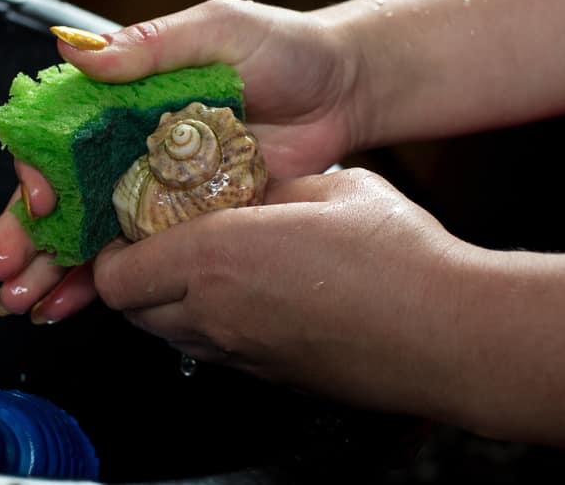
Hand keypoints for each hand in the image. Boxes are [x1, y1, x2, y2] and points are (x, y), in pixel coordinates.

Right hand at [0, 0, 364, 321]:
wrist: (345, 90)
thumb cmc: (283, 48)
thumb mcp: (215, 29)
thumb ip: (149, 44)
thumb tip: (76, 51)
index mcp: (122, 99)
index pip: (59, 138)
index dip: (36, 172)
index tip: (36, 203)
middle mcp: (129, 145)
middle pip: (64, 194)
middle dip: (27, 236)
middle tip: (4, 274)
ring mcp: (157, 187)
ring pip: (92, 233)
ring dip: (55, 269)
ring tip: (27, 303)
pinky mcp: (189, 220)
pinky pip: (140, 256)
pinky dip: (106, 282)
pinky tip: (73, 305)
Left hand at [93, 166, 470, 421]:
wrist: (452, 334)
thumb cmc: (397, 256)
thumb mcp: (327, 185)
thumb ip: (269, 188)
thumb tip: (245, 191)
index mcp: (215, 257)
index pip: (116, 273)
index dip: (111, 252)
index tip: (128, 228)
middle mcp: (214, 313)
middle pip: (131, 309)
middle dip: (132, 276)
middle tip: (159, 244)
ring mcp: (240, 353)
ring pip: (167, 334)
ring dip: (166, 302)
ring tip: (204, 269)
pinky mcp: (268, 377)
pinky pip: (211, 351)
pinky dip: (207, 326)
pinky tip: (249, 297)